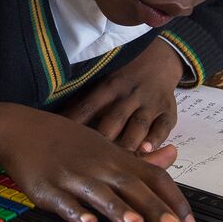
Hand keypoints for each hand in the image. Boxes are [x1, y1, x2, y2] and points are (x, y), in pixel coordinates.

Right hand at [0, 102, 195, 221]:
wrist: (21, 129)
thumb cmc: (69, 141)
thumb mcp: (107, 145)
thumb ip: (141, 159)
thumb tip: (174, 155)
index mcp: (117, 159)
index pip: (154, 177)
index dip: (174, 200)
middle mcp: (99, 167)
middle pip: (132, 187)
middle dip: (154, 208)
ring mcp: (72, 178)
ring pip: (99, 194)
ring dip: (117, 209)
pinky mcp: (47, 189)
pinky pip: (63, 202)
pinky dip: (75, 212)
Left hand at [62, 42, 182, 151]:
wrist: (159, 59)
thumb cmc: (122, 80)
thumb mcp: (103, 83)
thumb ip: (83, 103)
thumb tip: (54, 122)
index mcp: (108, 87)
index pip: (88, 107)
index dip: (74, 124)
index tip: (61, 143)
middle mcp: (129, 94)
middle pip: (114, 119)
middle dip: (102, 139)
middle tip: (88, 162)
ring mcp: (149, 102)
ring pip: (138, 124)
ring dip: (128, 142)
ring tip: (119, 162)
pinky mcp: (168, 111)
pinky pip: (163, 126)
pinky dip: (155, 139)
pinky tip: (146, 150)